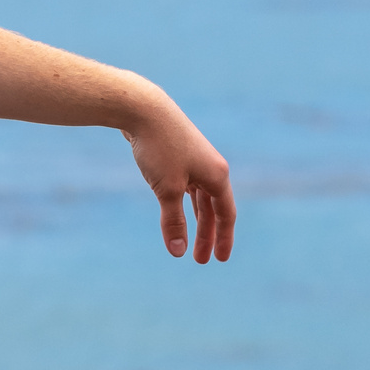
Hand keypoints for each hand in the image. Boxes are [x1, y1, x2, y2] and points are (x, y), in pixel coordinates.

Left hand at [128, 98, 237, 262]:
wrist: (143, 109)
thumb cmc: (159, 148)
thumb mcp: (167, 190)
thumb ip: (173, 222)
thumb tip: (177, 251)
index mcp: (217, 176)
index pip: (226, 214)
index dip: (224, 239)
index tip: (219, 260)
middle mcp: (211, 168)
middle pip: (213, 209)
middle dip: (207, 236)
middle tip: (200, 260)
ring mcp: (195, 160)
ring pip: (199, 198)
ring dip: (195, 221)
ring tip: (188, 244)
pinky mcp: (178, 155)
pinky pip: (185, 187)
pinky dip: (182, 204)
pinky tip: (175, 212)